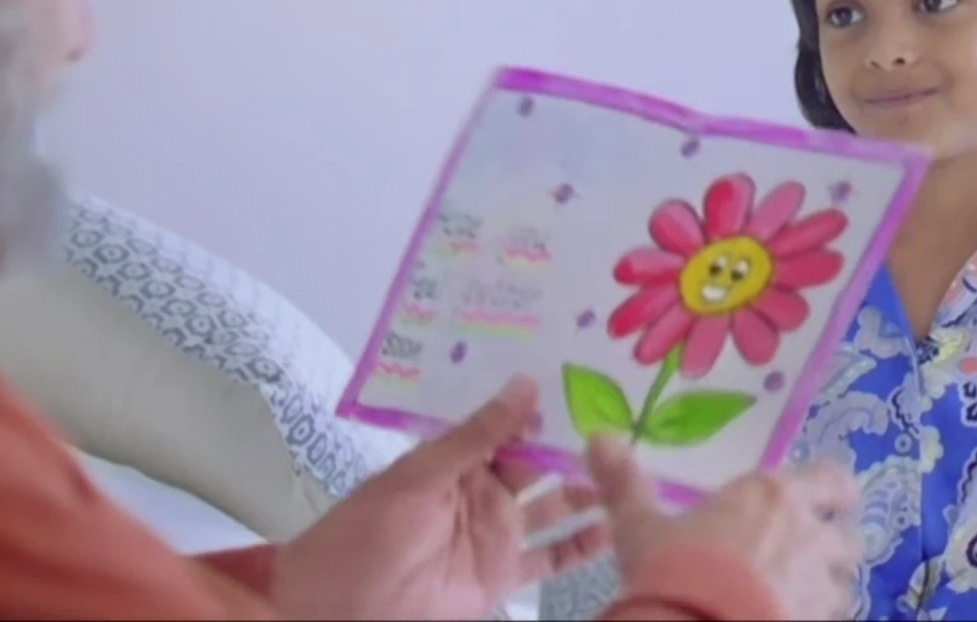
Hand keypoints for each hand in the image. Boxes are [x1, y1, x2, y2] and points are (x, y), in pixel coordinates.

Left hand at [271, 376, 606, 618]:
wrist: (344, 607)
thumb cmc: (368, 532)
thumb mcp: (420, 476)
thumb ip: (477, 436)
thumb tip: (527, 384)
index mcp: (454, 459)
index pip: (507, 424)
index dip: (543, 406)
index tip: (587, 378)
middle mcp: (479, 490)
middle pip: (536, 462)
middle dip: (574, 444)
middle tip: (626, 420)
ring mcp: (494, 532)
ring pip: (551, 506)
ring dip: (585, 490)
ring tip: (632, 470)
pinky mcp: (502, 573)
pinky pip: (548, 556)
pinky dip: (580, 546)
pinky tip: (615, 529)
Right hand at [583, 435, 860, 619]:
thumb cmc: (673, 566)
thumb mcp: (639, 526)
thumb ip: (624, 484)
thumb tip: (598, 439)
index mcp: (773, 496)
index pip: (831, 479)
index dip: (834, 489)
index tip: (829, 497)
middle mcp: (809, 535)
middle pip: (847, 536)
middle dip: (833, 544)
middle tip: (808, 554)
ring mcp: (819, 587)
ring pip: (844, 584)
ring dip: (827, 587)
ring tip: (797, 596)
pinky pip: (828, 619)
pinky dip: (814, 617)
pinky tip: (787, 618)